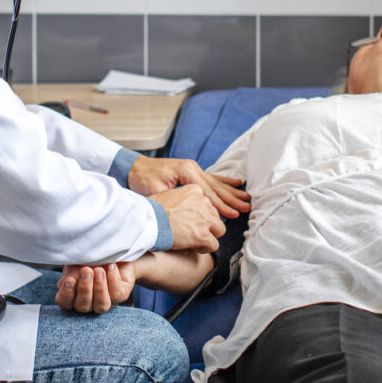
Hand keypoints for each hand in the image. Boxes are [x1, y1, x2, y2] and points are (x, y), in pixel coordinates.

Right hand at [55, 262, 135, 313]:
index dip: (66, 293)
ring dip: (99, 288)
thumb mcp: (76, 262)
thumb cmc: (90, 257)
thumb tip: (69, 281)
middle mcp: (88, 303)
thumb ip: (71, 273)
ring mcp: (105, 301)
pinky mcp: (121, 296)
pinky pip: (116, 294)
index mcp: (73, 296)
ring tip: (99, 270)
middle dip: (84, 289)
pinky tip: (110, 265)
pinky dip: (113, 279)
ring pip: (101, 305)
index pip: (64, 302)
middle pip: (82, 306)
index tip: (69, 279)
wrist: (111, 249)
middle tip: (86, 270)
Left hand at [129, 156, 249, 217]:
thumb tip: (188, 213)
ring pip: (216, 182)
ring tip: (246, 197)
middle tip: (246, 206)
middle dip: (232, 198)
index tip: (233, 214)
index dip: (221, 205)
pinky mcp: (192, 171)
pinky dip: (224, 182)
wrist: (134, 168)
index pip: (208, 191)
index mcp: (186, 171)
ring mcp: (193, 168)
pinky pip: (212, 178)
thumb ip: (173, 200)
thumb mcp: (155, 192)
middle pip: (216, 186)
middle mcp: (193, 168)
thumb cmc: (142, 180)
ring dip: (232, 191)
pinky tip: (237, 182)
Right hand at [152, 184, 224, 252]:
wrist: (147, 221)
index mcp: (195, 190)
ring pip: (219, 229)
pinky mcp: (203, 235)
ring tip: (195, 240)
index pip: (207, 203)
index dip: (199, 213)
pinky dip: (205, 248)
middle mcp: (203, 202)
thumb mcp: (168, 195)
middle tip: (193, 231)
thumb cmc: (151, 210)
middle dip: (206, 224)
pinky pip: (214, 245)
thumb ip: (182, 200)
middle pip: (214, 215)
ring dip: (209, 236)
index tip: (190, 220)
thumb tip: (183, 208)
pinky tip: (194, 247)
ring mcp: (205, 219)